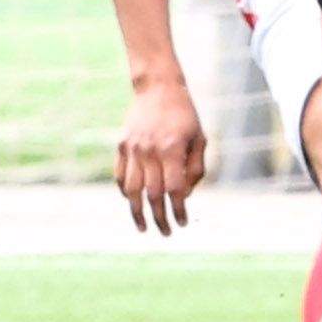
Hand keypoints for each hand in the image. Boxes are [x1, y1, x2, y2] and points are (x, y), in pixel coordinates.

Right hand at [116, 70, 209, 231]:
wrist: (158, 88)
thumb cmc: (186, 116)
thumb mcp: (200, 138)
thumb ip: (195, 168)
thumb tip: (186, 195)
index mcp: (172, 149)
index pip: (175, 189)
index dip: (179, 209)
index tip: (183, 223)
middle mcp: (149, 151)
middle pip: (152, 194)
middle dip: (160, 217)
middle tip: (166, 233)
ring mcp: (132, 149)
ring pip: (132, 190)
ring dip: (137, 212)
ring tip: (143, 227)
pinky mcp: (121, 147)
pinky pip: (121, 177)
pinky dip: (127, 193)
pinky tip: (134, 203)